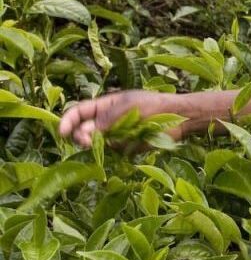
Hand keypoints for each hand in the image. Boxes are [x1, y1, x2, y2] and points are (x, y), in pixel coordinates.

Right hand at [59, 90, 181, 147]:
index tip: (62, 132)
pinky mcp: (124, 148)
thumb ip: (107, 119)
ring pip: (94, 145)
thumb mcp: (129, 107)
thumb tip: (83, 133)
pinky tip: (120, 150)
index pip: (78, 112)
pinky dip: (110, 155)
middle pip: (81, 131)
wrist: (178, 118)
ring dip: (96, 147)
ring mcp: (114, 136)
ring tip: (110, 143)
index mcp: (104, 106)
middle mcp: (105, 122)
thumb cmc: (154, 105)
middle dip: (80, 136)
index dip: (67, 121)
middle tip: (86, 141)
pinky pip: (111, 154)